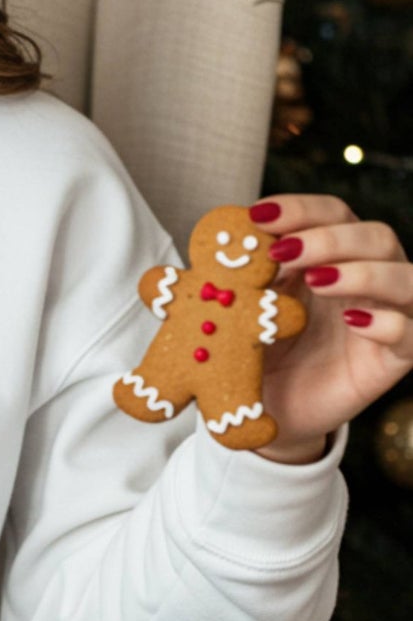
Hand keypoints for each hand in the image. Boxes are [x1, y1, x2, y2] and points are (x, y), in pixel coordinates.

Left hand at [249, 194, 411, 461]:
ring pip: (406, 277)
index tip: (258, 215)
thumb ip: (244, 277)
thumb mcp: (245, 312)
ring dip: (363, 272)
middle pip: (374, 236)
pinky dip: (388, 322)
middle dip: (329, 237)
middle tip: (283, 251)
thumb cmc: (259, 353)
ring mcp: (386, 317)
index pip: (333, 215)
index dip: (301, 209)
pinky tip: (355, 321)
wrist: (266, 411)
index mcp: (331, 259)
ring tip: (317, 280)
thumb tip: (224, 237)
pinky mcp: (393, 359)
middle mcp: (366, 281)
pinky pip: (410, 333)